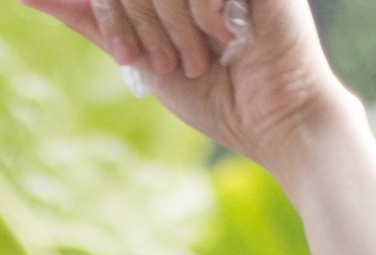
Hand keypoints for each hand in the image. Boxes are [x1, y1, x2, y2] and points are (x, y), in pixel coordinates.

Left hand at [17, 0, 355, 176]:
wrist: (279, 121)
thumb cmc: (220, 97)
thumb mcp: (142, 57)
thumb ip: (95, 21)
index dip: (111, 13)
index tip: (131, 55)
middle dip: (138, 20)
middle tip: (164, 61)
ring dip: (171, 24)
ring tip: (199, 58)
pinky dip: (203, 12)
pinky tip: (224, 36)